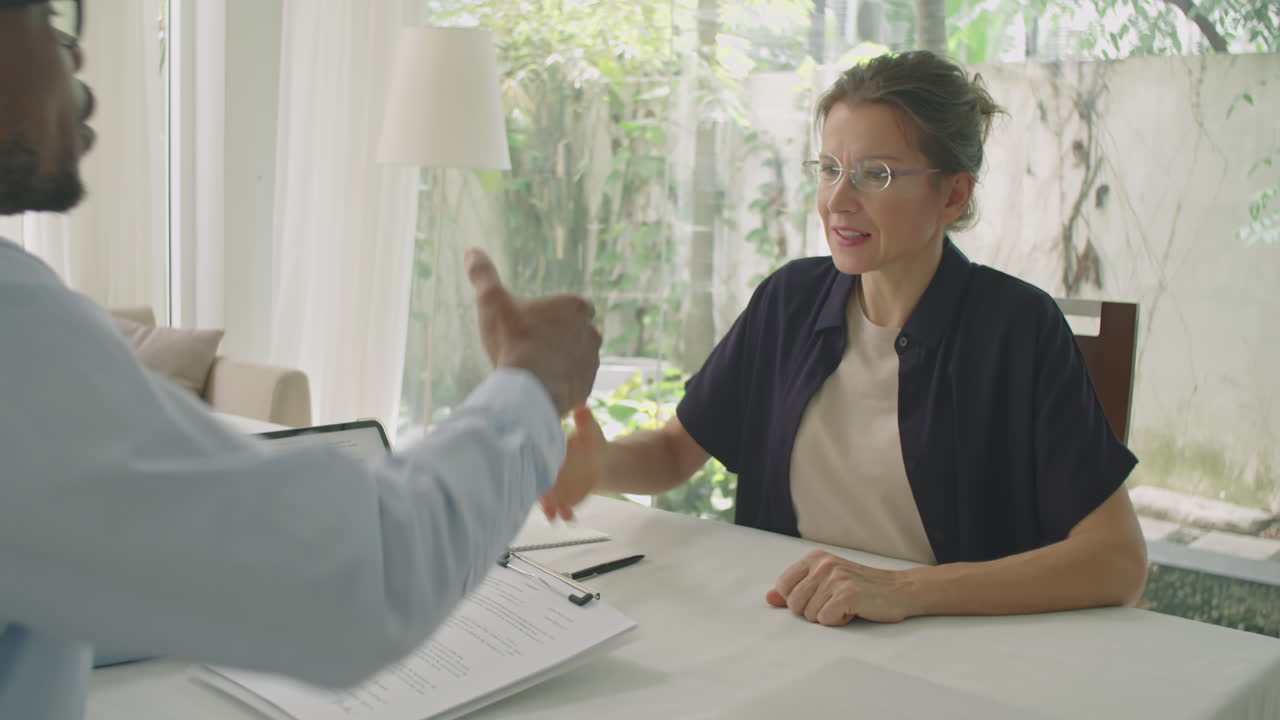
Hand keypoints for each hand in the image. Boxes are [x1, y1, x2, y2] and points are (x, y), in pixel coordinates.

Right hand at [466, 249, 600, 415]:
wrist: (527, 389)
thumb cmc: (513, 340)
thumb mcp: (493, 302)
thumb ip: (484, 276)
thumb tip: (472, 252)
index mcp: (575, 307)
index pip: (575, 305)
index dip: (558, 313)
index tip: (538, 322)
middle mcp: (592, 331)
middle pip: (579, 330)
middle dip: (563, 336)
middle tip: (535, 345)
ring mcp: (592, 361)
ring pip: (581, 356)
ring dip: (565, 359)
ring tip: (538, 367)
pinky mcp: (587, 387)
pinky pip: (578, 381)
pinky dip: (565, 382)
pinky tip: (544, 384)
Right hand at [540, 405, 606, 521]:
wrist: (600, 460)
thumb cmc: (590, 441)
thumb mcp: (589, 429)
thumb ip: (584, 420)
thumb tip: (583, 407)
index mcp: (550, 453)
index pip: (537, 459)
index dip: (534, 465)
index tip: (535, 471)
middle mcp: (548, 471)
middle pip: (539, 482)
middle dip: (539, 491)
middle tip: (541, 499)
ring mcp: (555, 487)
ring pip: (548, 499)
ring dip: (548, 507)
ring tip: (553, 516)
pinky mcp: (565, 498)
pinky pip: (562, 508)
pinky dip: (564, 513)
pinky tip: (569, 518)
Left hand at [765, 550, 920, 625]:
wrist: (899, 590)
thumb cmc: (861, 587)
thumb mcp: (825, 582)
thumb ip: (795, 588)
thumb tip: (768, 597)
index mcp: (814, 558)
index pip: (783, 586)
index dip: (797, 600)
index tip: (818, 597)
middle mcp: (823, 564)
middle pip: (794, 604)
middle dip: (812, 611)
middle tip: (835, 603)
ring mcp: (836, 578)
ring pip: (810, 615)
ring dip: (828, 617)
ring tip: (846, 606)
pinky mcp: (848, 594)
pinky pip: (826, 620)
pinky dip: (839, 622)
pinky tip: (853, 612)